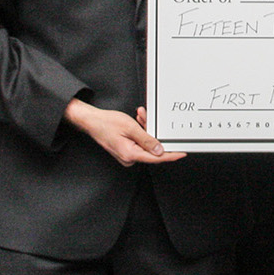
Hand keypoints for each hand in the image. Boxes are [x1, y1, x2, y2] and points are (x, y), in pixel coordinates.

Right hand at [64, 98, 181, 165]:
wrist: (91, 121)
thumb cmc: (106, 123)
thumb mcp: (130, 128)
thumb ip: (147, 140)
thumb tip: (159, 151)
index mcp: (130, 154)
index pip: (155, 158)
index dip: (170, 155)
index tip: (181, 153)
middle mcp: (128, 158)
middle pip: (150, 148)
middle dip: (153, 132)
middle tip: (148, 118)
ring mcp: (126, 155)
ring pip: (145, 143)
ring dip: (145, 129)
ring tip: (140, 116)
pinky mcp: (125, 150)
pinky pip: (138, 142)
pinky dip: (140, 131)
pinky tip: (138, 120)